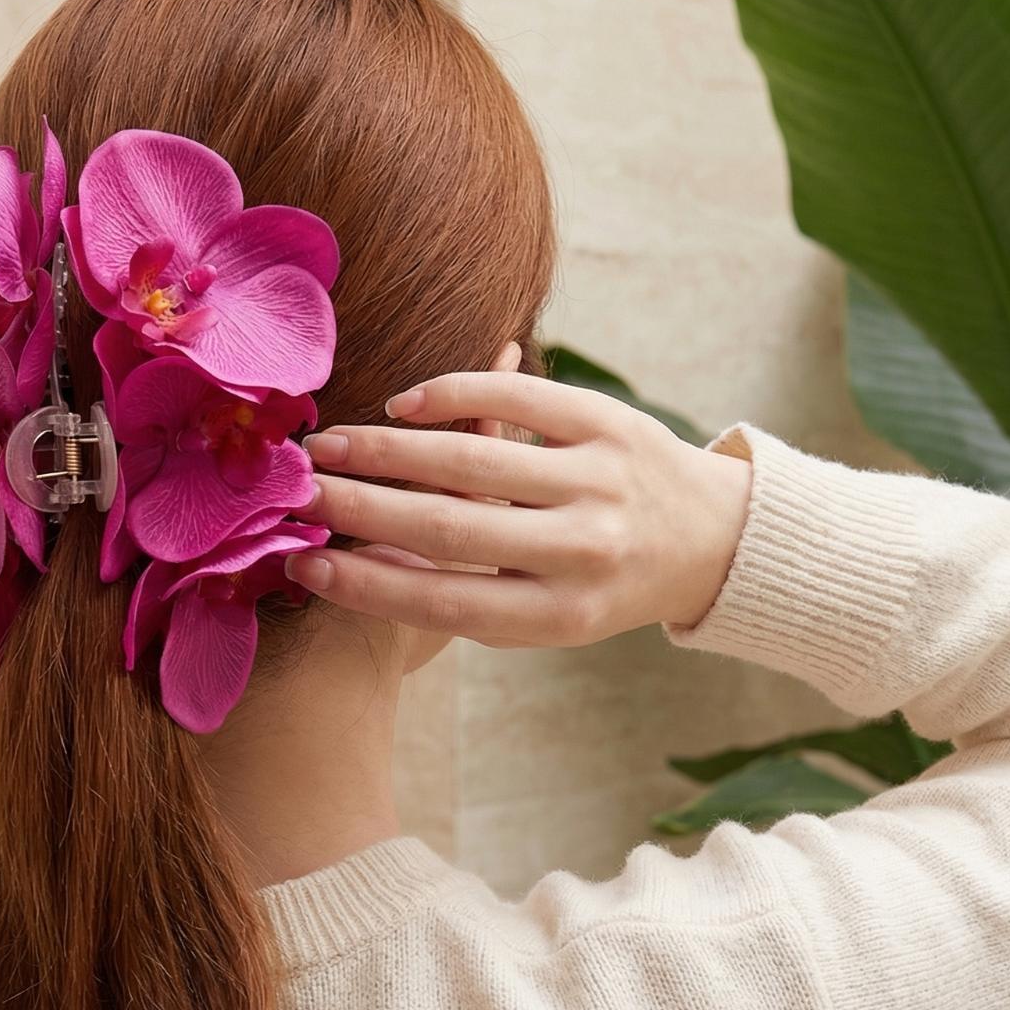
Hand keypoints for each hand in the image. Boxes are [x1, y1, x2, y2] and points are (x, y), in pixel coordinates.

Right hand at [284, 371, 752, 646]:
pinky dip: (454, 394)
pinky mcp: (611, 421)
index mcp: (561, 615)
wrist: (711, 538)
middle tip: (299, 492)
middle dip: (360, 508)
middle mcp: (585, 551)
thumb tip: (348, 566)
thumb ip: (460, 594)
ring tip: (330, 445)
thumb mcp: (540, 613)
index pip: (443, 600)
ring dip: (388, 449)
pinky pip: (518, 398)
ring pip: (472, 458)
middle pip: (448, 528)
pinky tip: (404, 406)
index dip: (365, 584)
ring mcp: (600, 480)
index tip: (303, 561)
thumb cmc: (595, 584)